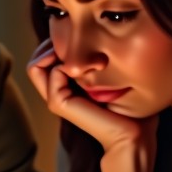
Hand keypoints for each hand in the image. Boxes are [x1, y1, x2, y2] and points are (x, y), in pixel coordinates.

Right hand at [26, 39, 156, 154]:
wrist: (134, 138)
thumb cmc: (132, 112)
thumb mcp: (117, 80)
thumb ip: (102, 67)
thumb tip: (93, 42)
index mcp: (69, 88)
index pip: (45, 59)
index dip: (55, 42)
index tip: (77, 34)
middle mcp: (58, 93)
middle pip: (37, 60)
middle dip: (50, 43)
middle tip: (74, 36)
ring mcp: (57, 99)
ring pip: (36, 66)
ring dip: (54, 50)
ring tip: (80, 49)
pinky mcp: (60, 104)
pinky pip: (52, 74)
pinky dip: (65, 63)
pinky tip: (91, 64)